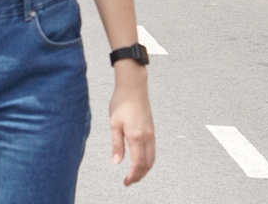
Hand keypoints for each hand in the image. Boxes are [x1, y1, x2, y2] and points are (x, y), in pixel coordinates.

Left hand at [108, 70, 154, 185]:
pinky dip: (148, 159)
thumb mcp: (114, 124)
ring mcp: (151, 133)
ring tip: (134, 174)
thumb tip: (117, 161)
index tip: (126, 182)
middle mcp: (147, 137)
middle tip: (130, 181)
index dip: (133, 176)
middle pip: (148, 164)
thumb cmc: (122, 102)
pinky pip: (153, 150)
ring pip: (152, 158)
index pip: (138, 163)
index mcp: (136, 136)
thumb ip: (116, 144)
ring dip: (145, 169)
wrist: (133, 86)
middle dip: (140, 175)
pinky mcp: (152, 129)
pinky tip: (140, 160)